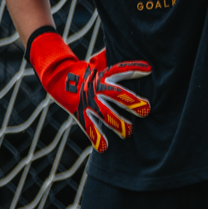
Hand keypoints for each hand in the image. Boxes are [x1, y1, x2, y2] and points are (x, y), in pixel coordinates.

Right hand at [27, 28, 150, 152]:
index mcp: (104, 76)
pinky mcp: (80, 113)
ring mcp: (89, 102)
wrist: (58, 78)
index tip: (149, 70)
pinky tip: (104, 148)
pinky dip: (96, 138)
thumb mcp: (100, 63)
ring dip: (118, 124)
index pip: (121, 70)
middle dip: (131, 103)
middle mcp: (98, 89)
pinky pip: (89, 128)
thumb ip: (116, 60)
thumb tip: (142, 60)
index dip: (134, 69)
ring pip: (105, 114)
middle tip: (145, 111)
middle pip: (116, 95)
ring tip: (128, 132)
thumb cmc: (87, 71)